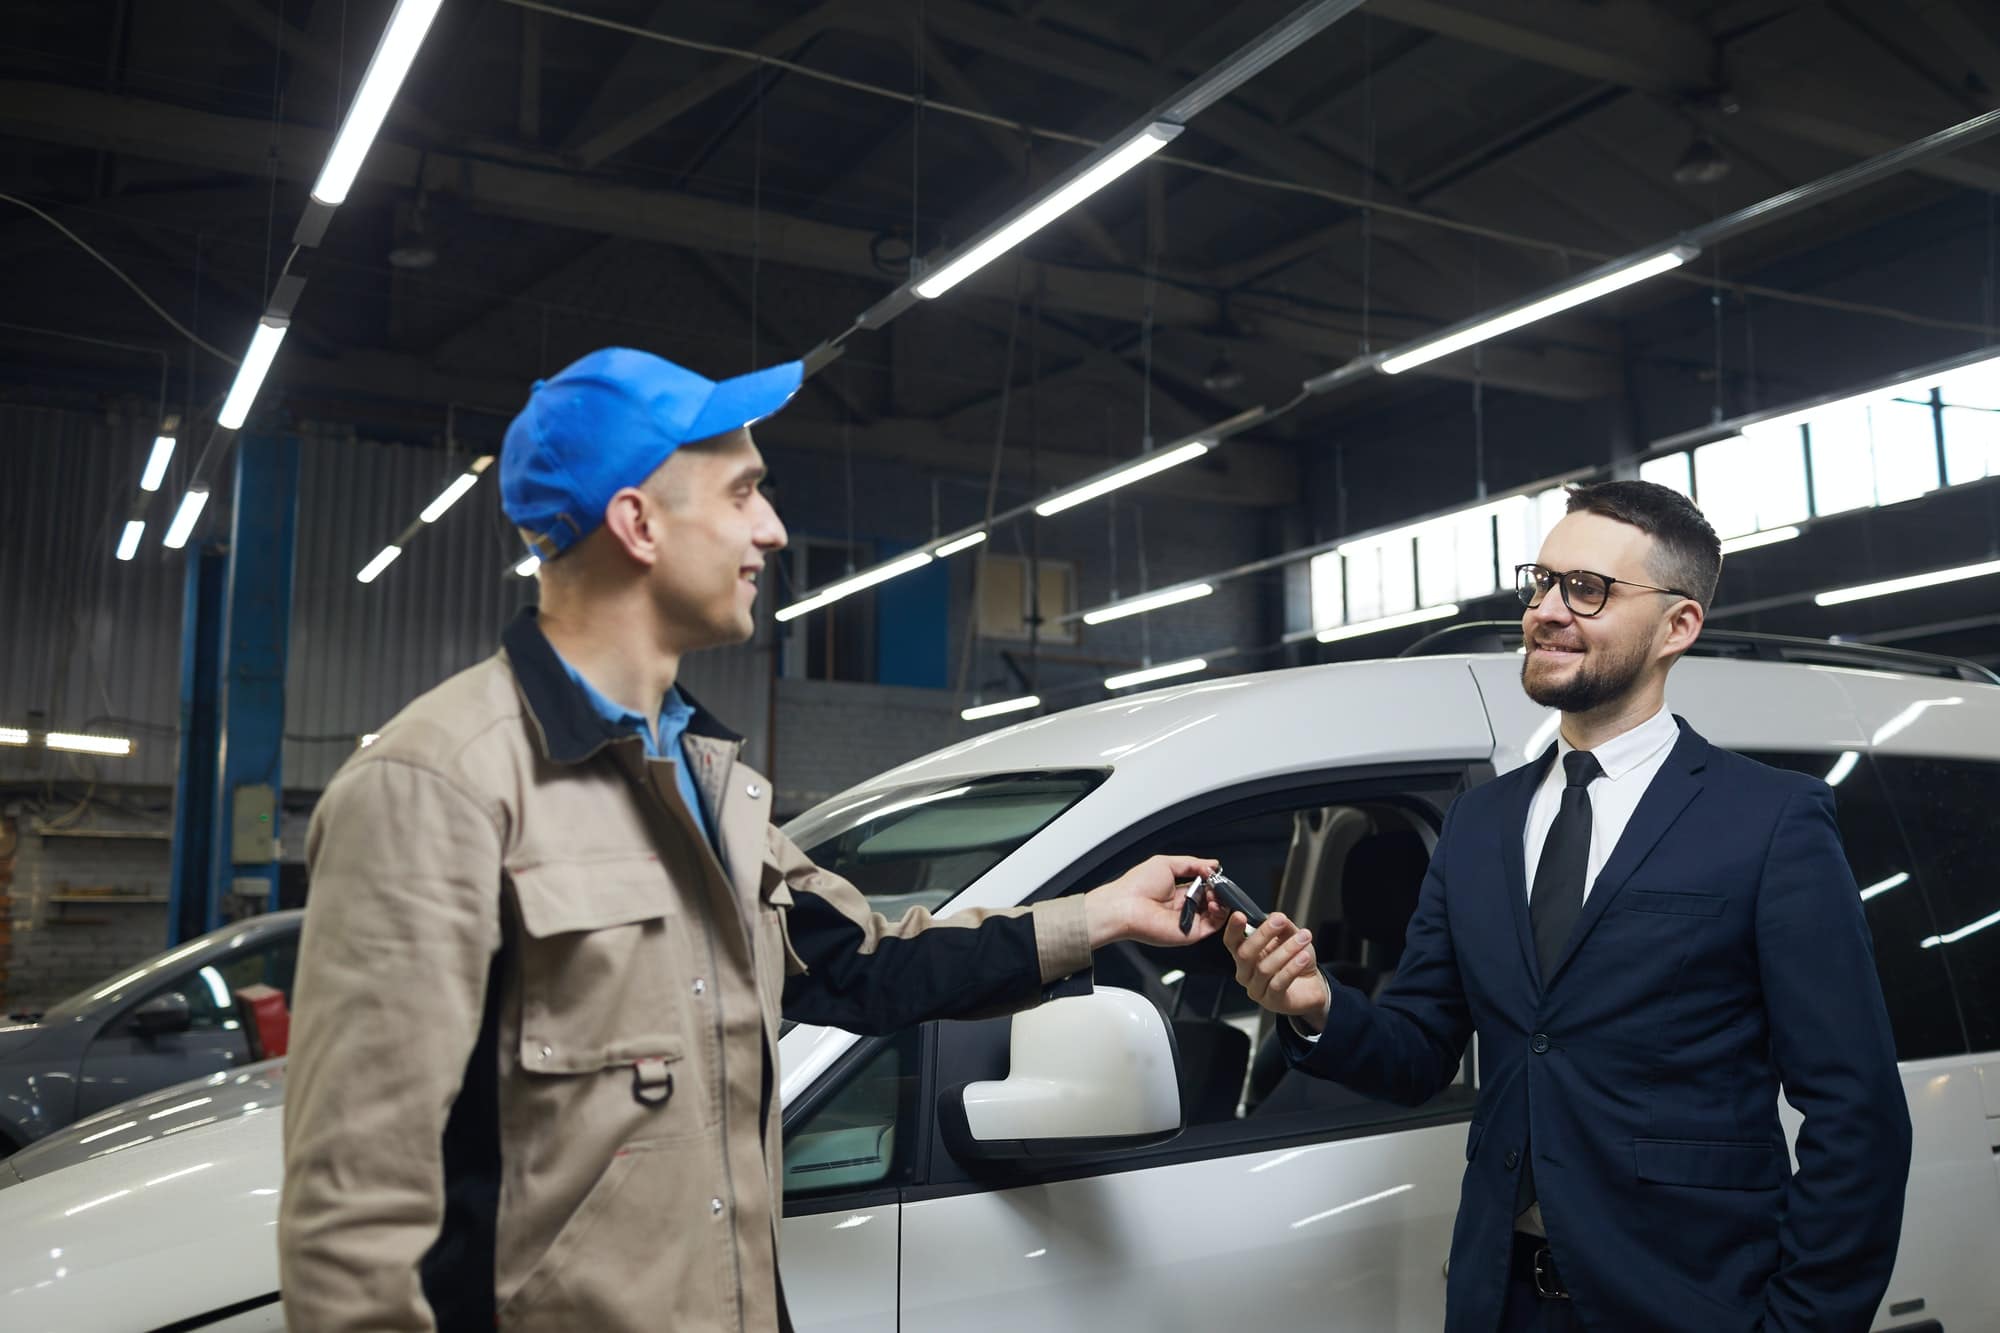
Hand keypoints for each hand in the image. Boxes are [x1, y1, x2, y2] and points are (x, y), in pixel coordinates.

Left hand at [1084, 854, 1221, 948]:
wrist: (1124, 906)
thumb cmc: (1136, 886)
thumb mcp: (1165, 864)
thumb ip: (1192, 863)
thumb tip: (1212, 864)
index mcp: (1177, 891)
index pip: (1203, 886)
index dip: (1212, 880)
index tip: (1216, 874)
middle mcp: (1183, 906)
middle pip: (1212, 899)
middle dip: (1219, 890)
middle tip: (1218, 883)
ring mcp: (1187, 920)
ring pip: (1216, 912)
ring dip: (1221, 901)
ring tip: (1215, 892)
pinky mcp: (1190, 933)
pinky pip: (1213, 926)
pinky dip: (1220, 914)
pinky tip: (1215, 903)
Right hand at [1227, 912, 1330, 1030]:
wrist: (1311, 986)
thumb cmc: (1296, 962)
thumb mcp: (1290, 938)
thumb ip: (1283, 927)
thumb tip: (1276, 916)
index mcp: (1244, 955)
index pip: (1231, 941)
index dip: (1233, 929)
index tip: (1239, 915)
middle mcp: (1245, 973)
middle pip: (1245, 953)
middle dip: (1263, 934)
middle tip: (1279, 921)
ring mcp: (1256, 989)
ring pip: (1264, 968)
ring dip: (1286, 950)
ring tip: (1303, 938)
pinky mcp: (1271, 1001)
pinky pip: (1278, 983)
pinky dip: (1292, 968)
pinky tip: (1303, 957)